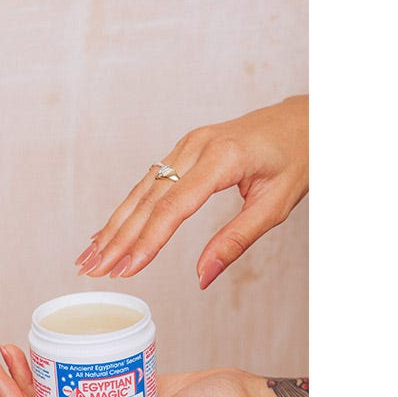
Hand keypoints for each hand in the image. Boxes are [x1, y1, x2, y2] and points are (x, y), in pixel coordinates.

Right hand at [75, 95, 307, 288]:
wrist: (306, 119)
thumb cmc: (298, 157)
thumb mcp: (275, 206)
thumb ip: (235, 241)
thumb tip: (202, 277)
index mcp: (221, 159)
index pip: (173, 207)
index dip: (146, 242)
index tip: (126, 269)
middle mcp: (196, 147)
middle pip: (148, 199)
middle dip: (118, 238)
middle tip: (93, 268)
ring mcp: (187, 144)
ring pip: (141, 190)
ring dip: (114, 224)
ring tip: (91, 254)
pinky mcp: (184, 149)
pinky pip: (149, 181)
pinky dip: (128, 208)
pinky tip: (111, 226)